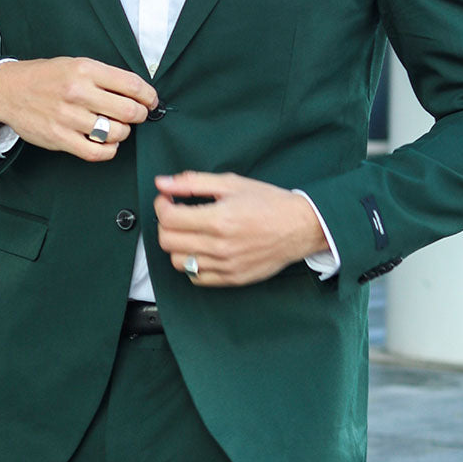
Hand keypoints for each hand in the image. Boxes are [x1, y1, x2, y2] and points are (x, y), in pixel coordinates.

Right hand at [0, 57, 157, 161]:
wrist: (8, 90)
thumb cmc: (44, 77)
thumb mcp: (75, 64)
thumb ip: (104, 76)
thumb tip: (137, 92)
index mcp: (85, 70)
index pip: (132, 85)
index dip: (149, 96)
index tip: (151, 101)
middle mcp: (78, 92)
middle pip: (129, 111)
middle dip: (140, 115)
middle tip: (137, 115)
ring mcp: (68, 117)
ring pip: (116, 133)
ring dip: (123, 133)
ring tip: (117, 128)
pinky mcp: (60, 138)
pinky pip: (97, 152)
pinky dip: (109, 150)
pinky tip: (106, 143)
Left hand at [154, 171, 328, 286]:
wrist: (300, 226)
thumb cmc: (269, 202)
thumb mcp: (231, 183)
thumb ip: (193, 182)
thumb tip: (162, 183)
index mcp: (219, 219)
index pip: (169, 219)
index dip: (161, 206)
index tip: (167, 199)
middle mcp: (221, 246)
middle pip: (168, 242)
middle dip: (165, 224)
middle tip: (176, 213)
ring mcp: (226, 265)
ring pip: (179, 262)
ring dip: (177, 245)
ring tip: (189, 232)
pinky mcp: (233, 279)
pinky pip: (196, 278)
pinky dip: (192, 264)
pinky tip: (200, 249)